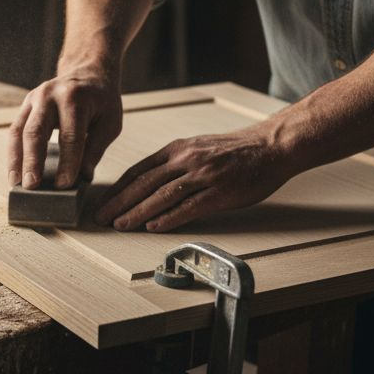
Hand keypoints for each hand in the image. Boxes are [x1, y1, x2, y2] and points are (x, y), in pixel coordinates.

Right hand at [7, 64, 121, 188]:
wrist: (88, 72)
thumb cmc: (101, 101)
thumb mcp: (110, 122)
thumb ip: (96, 148)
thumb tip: (83, 176)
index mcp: (75, 98)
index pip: (70, 136)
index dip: (67, 162)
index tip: (64, 185)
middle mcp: (50, 95)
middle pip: (36, 131)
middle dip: (33, 161)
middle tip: (32, 186)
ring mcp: (34, 99)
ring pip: (19, 132)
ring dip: (16, 160)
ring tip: (17, 184)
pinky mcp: (25, 106)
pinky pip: (15, 131)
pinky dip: (13, 153)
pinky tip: (15, 172)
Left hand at [95, 127, 296, 232]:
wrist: (272, 146)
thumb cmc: (237, 150)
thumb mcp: (199, 148)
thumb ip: (175, 164)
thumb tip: (150, 185)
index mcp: (178, 149)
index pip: (139, 170)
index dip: (119, 189)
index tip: (104, 203)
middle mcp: (186, 160)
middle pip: (144, 184)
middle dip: (119, 203)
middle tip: (101, 218)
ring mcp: (203, 176)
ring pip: (162, 196)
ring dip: (137, 212)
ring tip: (120, 225)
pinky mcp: (220, 192)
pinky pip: (189, 207)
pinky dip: (169, 218)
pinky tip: (153, 227)